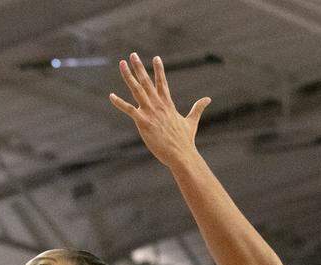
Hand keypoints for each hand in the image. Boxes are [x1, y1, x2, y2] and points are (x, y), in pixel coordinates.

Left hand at [109, 52, 210, 167]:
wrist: (181, 154)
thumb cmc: (185, 140)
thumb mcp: (192, 121)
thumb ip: (198, 108)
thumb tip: (208, 99)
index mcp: (168, 104)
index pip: (162, 83)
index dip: (159, 70)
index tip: (156, 58)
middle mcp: (158, 105)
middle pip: (147, 81)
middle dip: (139, 67)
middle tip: (133, 54)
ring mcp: (150, 112)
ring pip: (137, 89)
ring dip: (129, 76)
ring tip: (122, 64)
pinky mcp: (143, 122)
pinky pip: (128, 110)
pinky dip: (119, 103)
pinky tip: (111, 95)